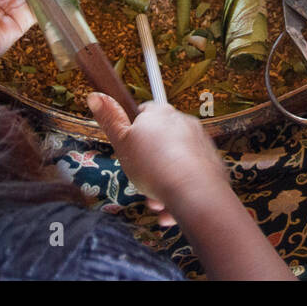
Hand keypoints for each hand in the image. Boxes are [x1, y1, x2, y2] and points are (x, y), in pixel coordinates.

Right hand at [88, 93, 229, 226]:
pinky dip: (180, 191)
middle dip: (148, 164)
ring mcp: (200, 142)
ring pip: (174, 162)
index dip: (134, 130)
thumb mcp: (122, 143)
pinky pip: (190, 176)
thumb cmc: (154, 167)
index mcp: (161, 113)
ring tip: (156, 202)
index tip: (129, 147)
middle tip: (140, 181)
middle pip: (160, 140)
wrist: (194, 191)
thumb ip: (109, 120)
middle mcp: (184, 122)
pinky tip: (170, 209)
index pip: (145, 111)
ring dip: (162, 182)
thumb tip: (94, 96)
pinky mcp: (212, 163)